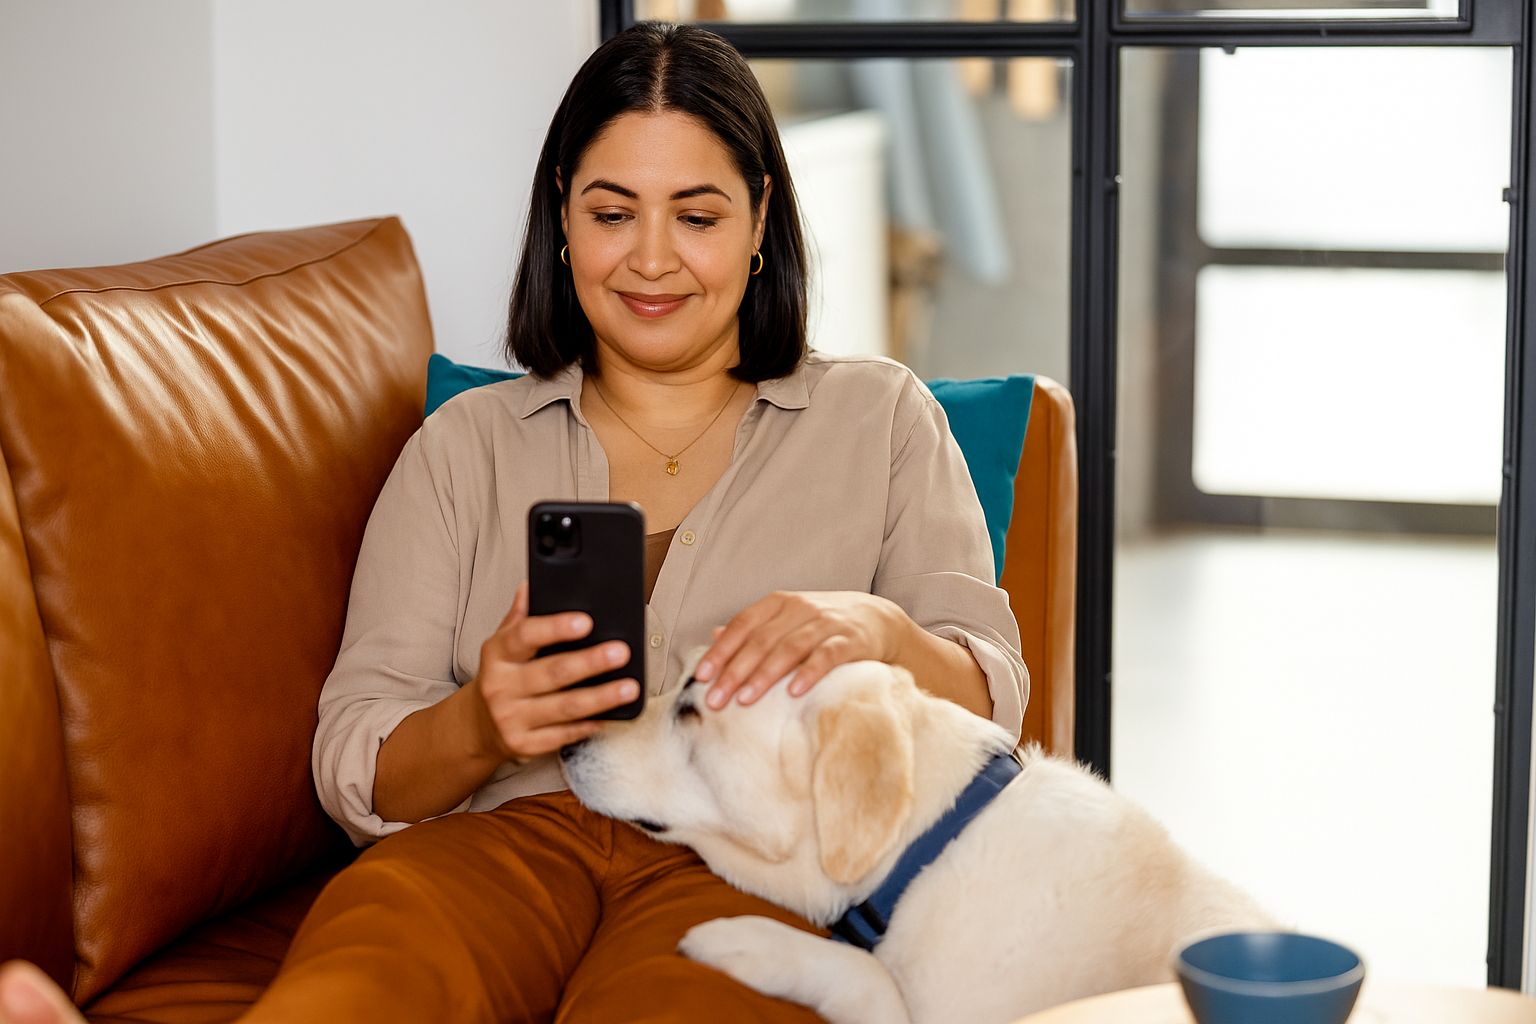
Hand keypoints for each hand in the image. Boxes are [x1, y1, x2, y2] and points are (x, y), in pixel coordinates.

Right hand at [473, 582, 638, 761]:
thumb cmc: (501, 677)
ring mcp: (511, 718)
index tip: (586, 622)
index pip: (525, 636)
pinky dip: (588, 726)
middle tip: (621, 653)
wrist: (477, 726)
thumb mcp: (502, 645)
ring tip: (629, 688)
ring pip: (564, 707)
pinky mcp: (523, 744)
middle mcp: (501, 686)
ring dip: (600, 698)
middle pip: (552, 672)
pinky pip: (562, 735)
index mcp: (497, 654)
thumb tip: (531, 586)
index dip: (556, 628)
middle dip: (590, 662)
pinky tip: (608, 716)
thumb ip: (520, 617)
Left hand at [693, 591, 907, 708]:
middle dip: (735, 671)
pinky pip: (827, 656)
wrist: (879, 620)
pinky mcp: (851, 640)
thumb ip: (754, 629)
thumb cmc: (824, 625)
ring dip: (765, 675)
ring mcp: (827, 623)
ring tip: (746, 699)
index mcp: (779, 604)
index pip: (743, 625)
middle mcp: (800, 609)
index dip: (721, 651)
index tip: (702, 676)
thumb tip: (714, 636)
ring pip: (790, 648)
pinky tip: (794, 691)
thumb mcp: (788, 620)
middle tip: (715, 700)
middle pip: (761, 640)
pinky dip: (809, 672)